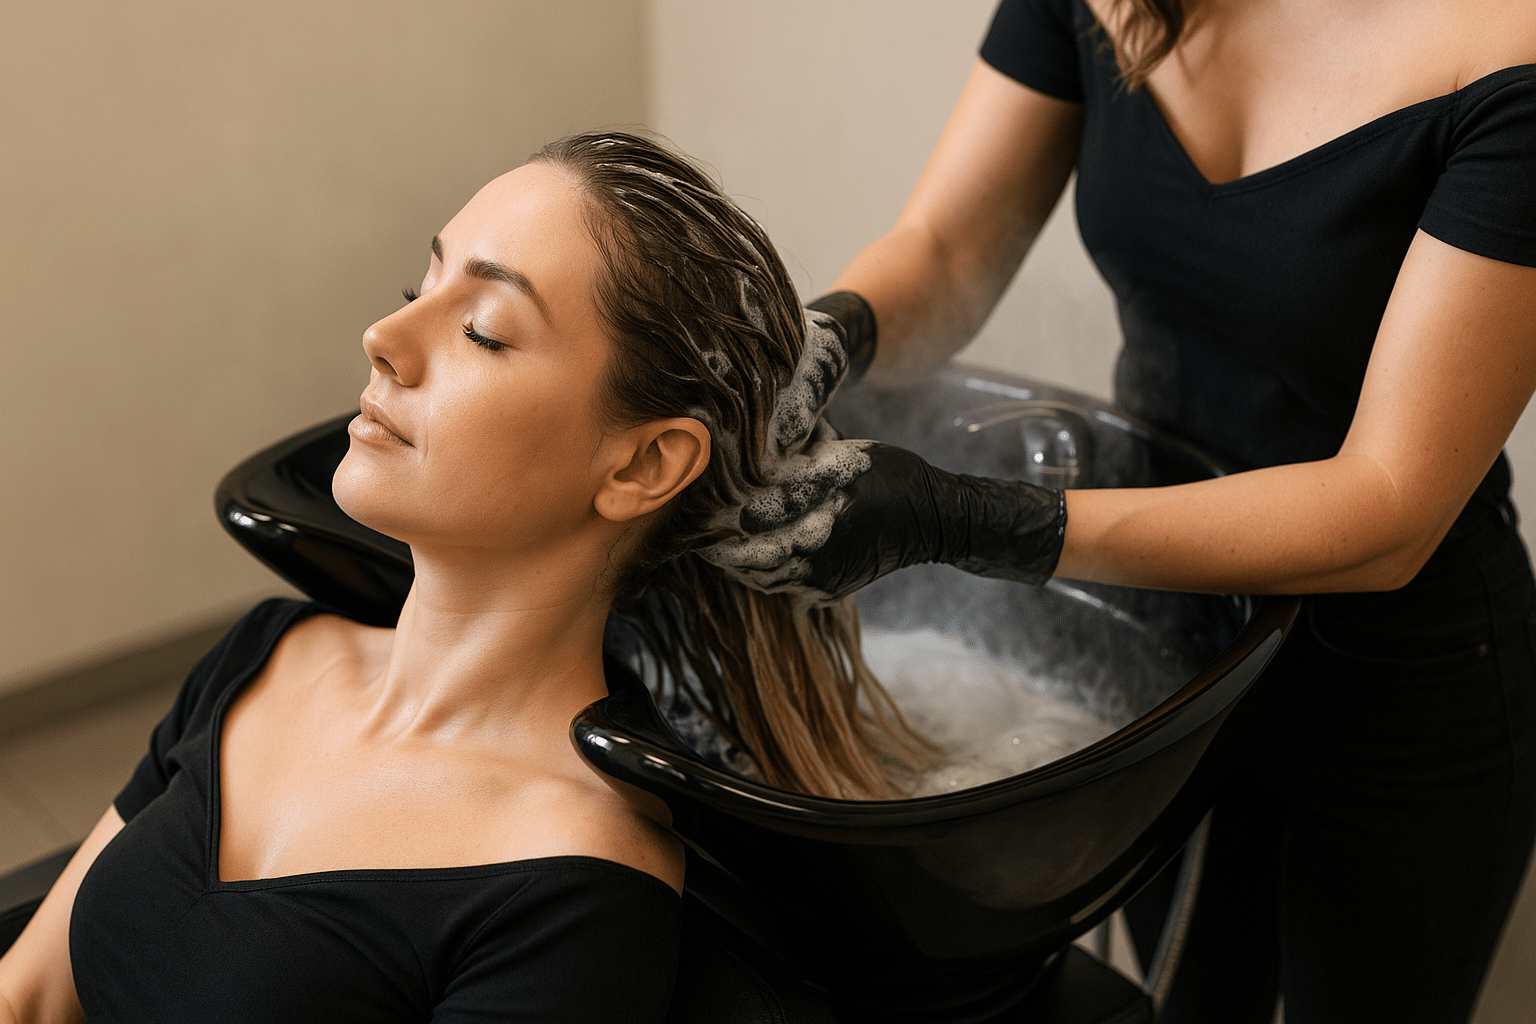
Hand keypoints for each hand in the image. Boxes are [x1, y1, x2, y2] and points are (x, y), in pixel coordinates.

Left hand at [701, 439, 1066, 603]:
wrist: (931, 521)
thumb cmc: (888, 476)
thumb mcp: (846, 453)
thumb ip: (802, 454)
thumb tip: (756, 442)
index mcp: (825, 500)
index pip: (758, 512)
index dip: (724, 512)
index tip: (700, 503)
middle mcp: (822, 541)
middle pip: (751, 552)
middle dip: (722, 544)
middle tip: (697, 531)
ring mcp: (823, 573)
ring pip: (761, 575)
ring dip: (736, 562)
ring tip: (714, 545)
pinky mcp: (826, 590)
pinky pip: (780, 586)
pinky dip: (758, 573)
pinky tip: (745, 558)